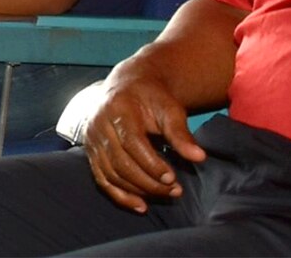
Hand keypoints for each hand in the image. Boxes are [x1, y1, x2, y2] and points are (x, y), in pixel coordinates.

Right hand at [83, 66, 205, 213]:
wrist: (128, 86)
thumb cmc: (151, 97)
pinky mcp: (91, 151)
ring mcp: (92, 139)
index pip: (131, 143)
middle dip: (148, 182)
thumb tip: (199, 157)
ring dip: (138, 190)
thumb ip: (181, 133)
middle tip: (174, 190)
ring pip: (111, 173)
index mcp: (118, 109)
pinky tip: (141, 205)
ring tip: (164, 194)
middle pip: (120, 162)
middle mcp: (99, 124)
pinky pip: (102, 179)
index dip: (151, 164)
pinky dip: (120, 196)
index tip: (173, 178)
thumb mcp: (169, 108)